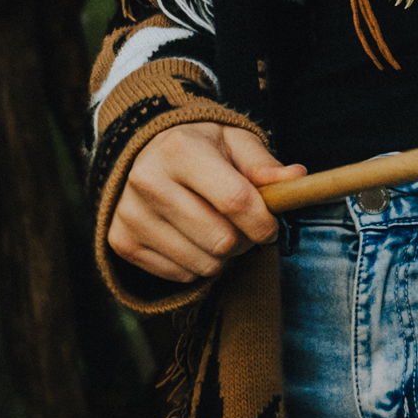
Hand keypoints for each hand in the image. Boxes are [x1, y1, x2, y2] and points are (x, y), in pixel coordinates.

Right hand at [106, 122, 305, 284]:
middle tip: (241, 226)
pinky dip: (194, 265)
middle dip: (243, 240)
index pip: (235, 200)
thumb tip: (297, 178)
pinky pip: (178, 276)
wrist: (142, 151)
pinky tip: (191, 239)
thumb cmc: (198, 147)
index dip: (263, 221)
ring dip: (221, 256)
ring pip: (202, 264)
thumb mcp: (233, 142)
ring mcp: (131, 214)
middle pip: (221, 240)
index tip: (270, 225)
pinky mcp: (121, 241)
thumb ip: (263, 164)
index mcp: (180, 149)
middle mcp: (148, 180)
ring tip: (216, 230)